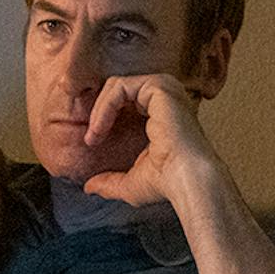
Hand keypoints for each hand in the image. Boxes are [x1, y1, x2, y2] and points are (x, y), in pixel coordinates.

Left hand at [80, 73, 221, 207]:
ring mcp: (163, 88)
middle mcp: (164, 96)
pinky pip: (119, 87)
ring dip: (98, 111)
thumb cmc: (167, 182)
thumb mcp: (130, 182)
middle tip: (88, 138)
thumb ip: (110, 181)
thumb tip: (90, 187)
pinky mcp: (158, 87)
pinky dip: (103, 107)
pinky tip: (99, 129)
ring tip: (93, 137)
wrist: (186, 181)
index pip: (123, 102)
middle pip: (117, 90)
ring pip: (115, 86)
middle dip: (96, 111)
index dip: (102, 117)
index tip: (90, 141)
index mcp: (160, 112)